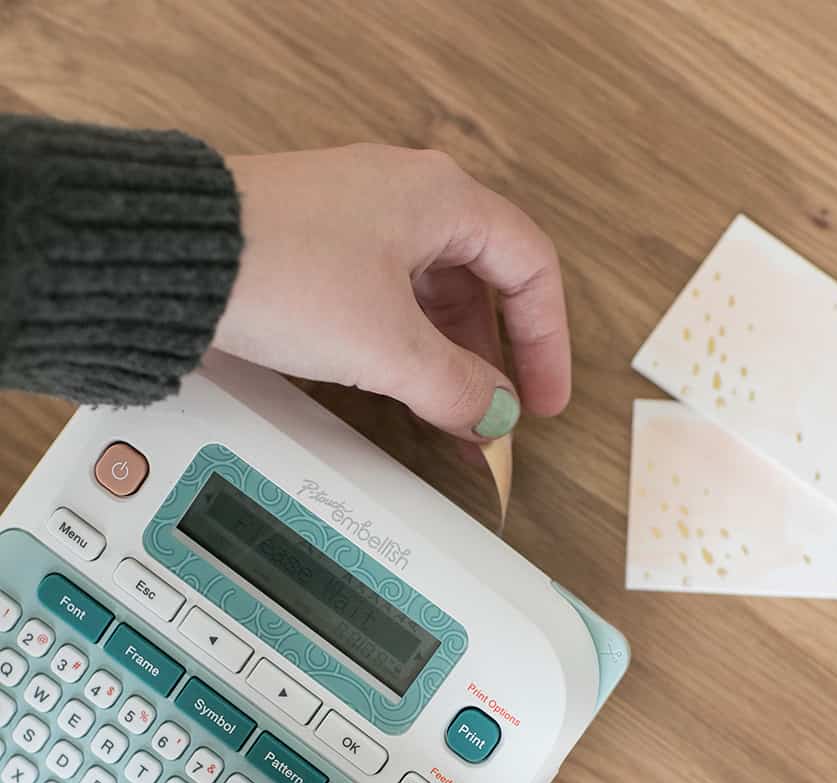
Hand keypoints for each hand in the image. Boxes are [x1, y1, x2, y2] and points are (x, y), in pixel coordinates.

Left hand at [213, 145, 569, 447]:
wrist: (174, 259)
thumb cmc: (276, 267)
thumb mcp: (387, 345)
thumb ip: (455, 388)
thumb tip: (493, 415)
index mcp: (440, 198)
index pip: (528, 267)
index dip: (546, 341)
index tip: (542, 398)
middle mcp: (403, 197)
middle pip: (479, 285)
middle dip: (493, 359)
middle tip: (496, 414)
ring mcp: (356, 221)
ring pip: (428, 296)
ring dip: (446, 359)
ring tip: (449, 414)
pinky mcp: (315, 249)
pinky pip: (384, 300)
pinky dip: (402, 347)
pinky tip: (397, 385)